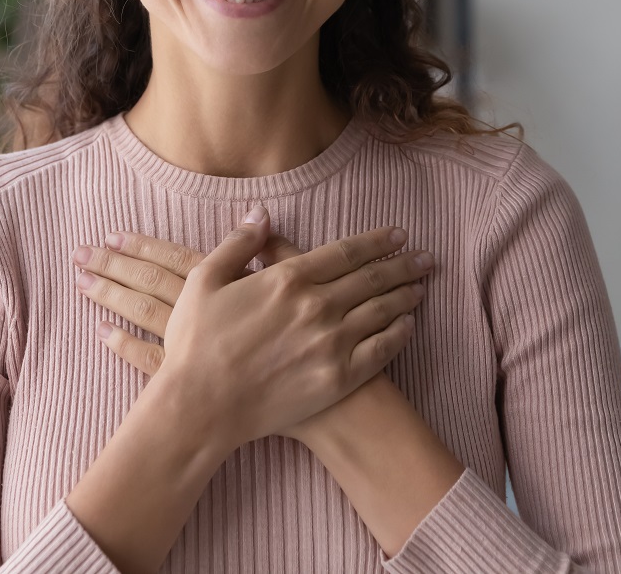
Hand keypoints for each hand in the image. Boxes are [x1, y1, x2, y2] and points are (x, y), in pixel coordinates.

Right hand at [72, 208, 432, 443]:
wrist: (202, 406)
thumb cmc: (196, 343)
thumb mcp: (204, 281)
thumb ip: (238, 244)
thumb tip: (261, 213)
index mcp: (288, 278)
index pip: (345, 251)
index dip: (376, 241)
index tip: (398, 235)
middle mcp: (317, 306)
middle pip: (372, 278)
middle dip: (402, 265)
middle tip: (425, 257)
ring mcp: (331, 343)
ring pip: (381, 311)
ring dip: (405, 296)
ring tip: (422, 286)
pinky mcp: (337, 378)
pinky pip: (380, 351)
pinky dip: (399, 335)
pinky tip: (408, 326)